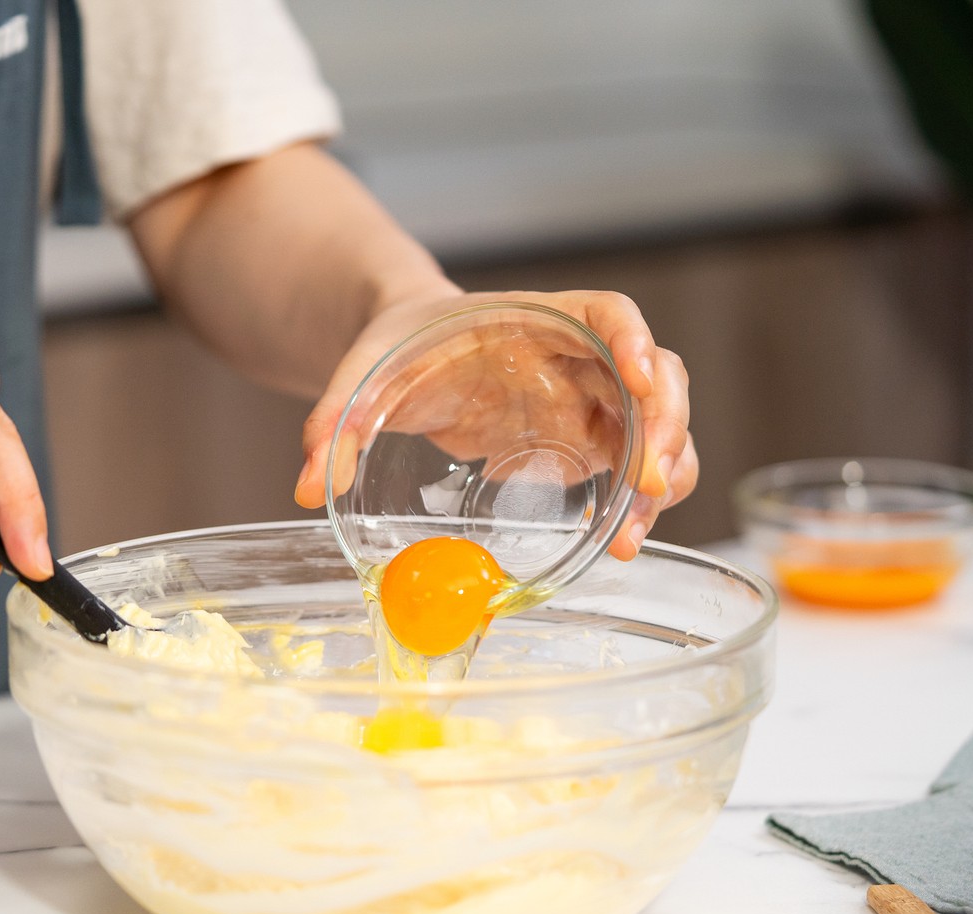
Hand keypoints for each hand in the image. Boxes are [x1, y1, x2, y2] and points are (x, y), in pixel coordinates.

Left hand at [295, 289, 696, 558]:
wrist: (411, 358)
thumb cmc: (401, 348)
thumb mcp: (365, 369)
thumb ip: (337, 416)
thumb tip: (307, 485)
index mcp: (539, 317)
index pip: (608, 312)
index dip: (632, 338)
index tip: (638, 374)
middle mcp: (581, 357)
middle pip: (658, 375)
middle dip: (665, 426)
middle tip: (647, 482)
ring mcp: (593, 401)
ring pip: (661, 429)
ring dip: (665, 475)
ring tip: (628, 537)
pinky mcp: (588, 443)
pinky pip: (636, 469)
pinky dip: (641, 503)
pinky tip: (619, 542)